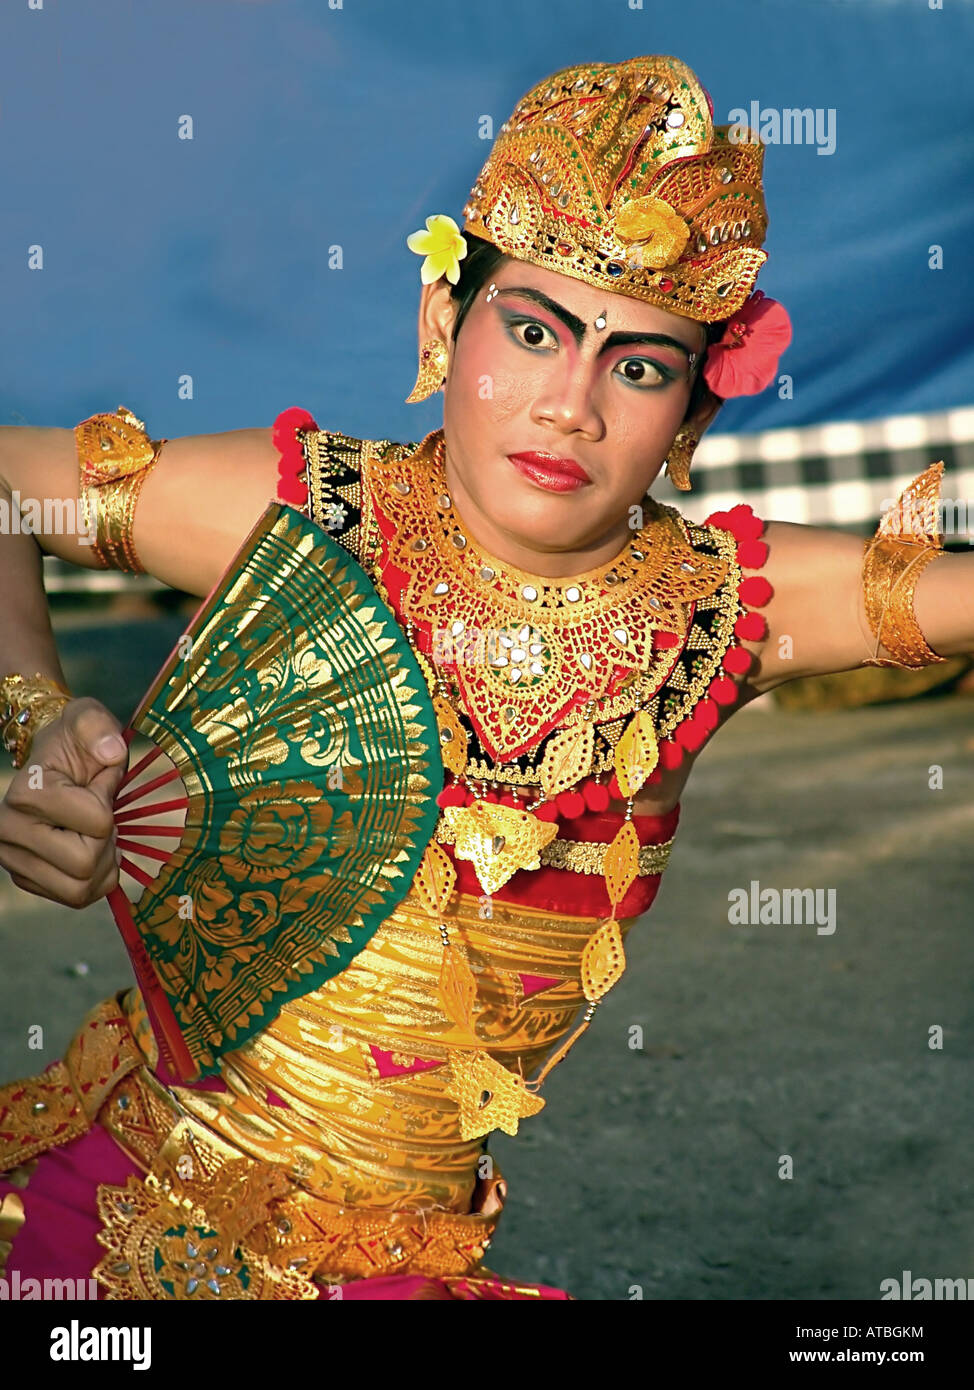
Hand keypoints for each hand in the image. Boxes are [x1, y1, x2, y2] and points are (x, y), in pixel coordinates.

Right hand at [0, 696, 127, 908]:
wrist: (52, 762)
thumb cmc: (72, 742)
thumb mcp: (88, 718)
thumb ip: (99, 728)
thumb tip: (113, 753)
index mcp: (26, 792)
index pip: (97, 822)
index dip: (109, 801)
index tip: (98, 783)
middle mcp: (8, 831)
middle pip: (85, 864)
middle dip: (107, 840)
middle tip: (102, 815)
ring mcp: (14, 860)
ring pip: (80, 889)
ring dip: (103, 865)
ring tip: (97, 836)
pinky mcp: (27, 879)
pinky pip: (77, 897)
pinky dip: (95, 880)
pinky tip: (92, 852)